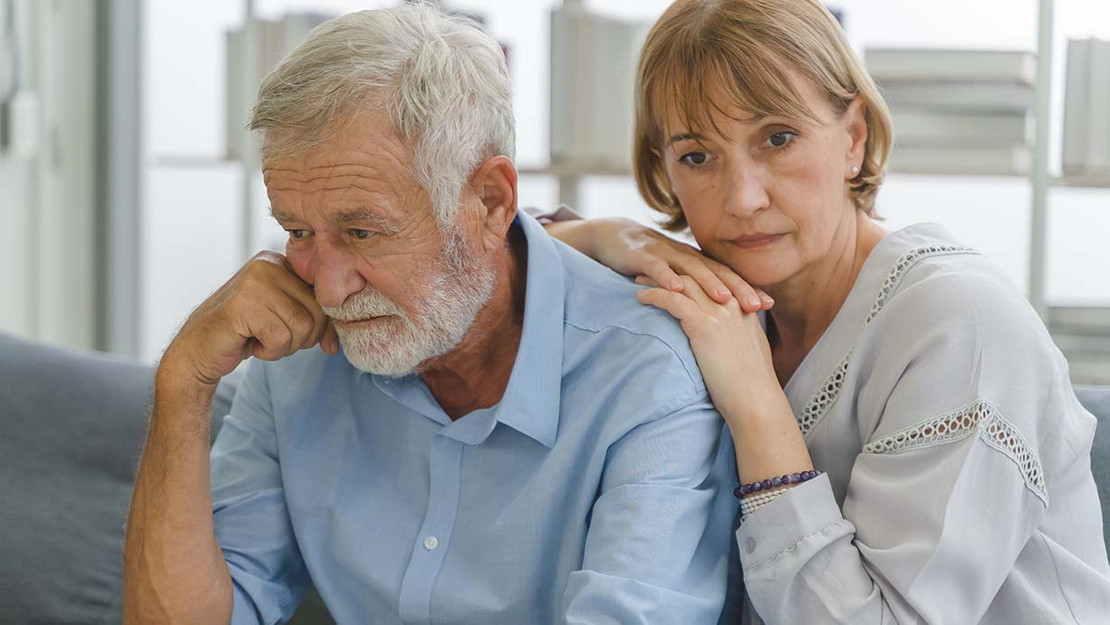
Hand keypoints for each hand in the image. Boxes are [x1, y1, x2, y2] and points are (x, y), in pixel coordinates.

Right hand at [160, 251, 339, 390]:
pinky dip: (269, 352)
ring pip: (301, 327)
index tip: (315, 341)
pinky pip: (280, 338)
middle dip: (302, 339)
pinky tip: (250, 344)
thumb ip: (312, 319)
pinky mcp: (242, 305)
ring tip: (260, 340)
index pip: (323, 295)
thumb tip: (335, 343)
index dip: (322, 325)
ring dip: (284, 347)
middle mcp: (267, 265)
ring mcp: (253, 282)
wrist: (198, 350)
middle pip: (317, 312)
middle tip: (274, 340)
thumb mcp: (283, 318)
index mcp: (279, 262)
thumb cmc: (245, 333)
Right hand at [559, 218, 773, 312]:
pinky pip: (656, 267)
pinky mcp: (642, 256)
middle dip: (738, 288)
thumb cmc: (648, 263)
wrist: (614, 237)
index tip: (768, 305)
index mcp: (695, 262)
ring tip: (725, 300)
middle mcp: (685, 256)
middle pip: (716, 271)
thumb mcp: (674, 275)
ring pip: (691, 269)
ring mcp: (664, 254)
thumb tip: (718, 315)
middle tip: (758, 306)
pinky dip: (666, 277)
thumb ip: (694, 290)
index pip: (726, 276)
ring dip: (709, 284)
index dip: (747, 288)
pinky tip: (676, 290)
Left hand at [636, 275, 781, 422]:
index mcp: (744, 307)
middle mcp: (732, 303)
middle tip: (651, 269)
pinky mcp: (704, 325)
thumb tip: (728, 338)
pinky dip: (654, 295)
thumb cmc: (752, 385)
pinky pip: (672, 300)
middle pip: (695, 275)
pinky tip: (641, 297)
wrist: (756, 401)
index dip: (692, 274)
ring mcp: (719, 312)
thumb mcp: (750, 349)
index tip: (675, 273)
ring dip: (658, 279)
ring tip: (640, 279)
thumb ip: (739, 334)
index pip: (714, 279)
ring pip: (681, 283)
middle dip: (672, 270)